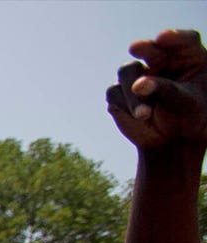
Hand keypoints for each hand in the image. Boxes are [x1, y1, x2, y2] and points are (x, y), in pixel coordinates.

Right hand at [107, 29, 206, 150]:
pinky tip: (138, 117)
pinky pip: (115, 92)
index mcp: (188, 58)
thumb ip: (167, 91)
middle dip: (144, 48)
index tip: (163, 38)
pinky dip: (125, 105)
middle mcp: (163, 62)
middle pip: (151, 49)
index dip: (175, 37)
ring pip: (127, 71)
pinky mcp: (121, 92)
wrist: (173, 141)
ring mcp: (139, 75)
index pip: (184, 41)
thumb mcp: (187, 104)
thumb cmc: (191, 118)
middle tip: (136, 48)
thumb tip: (138, 85)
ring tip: (144, 115)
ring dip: (133, 93)